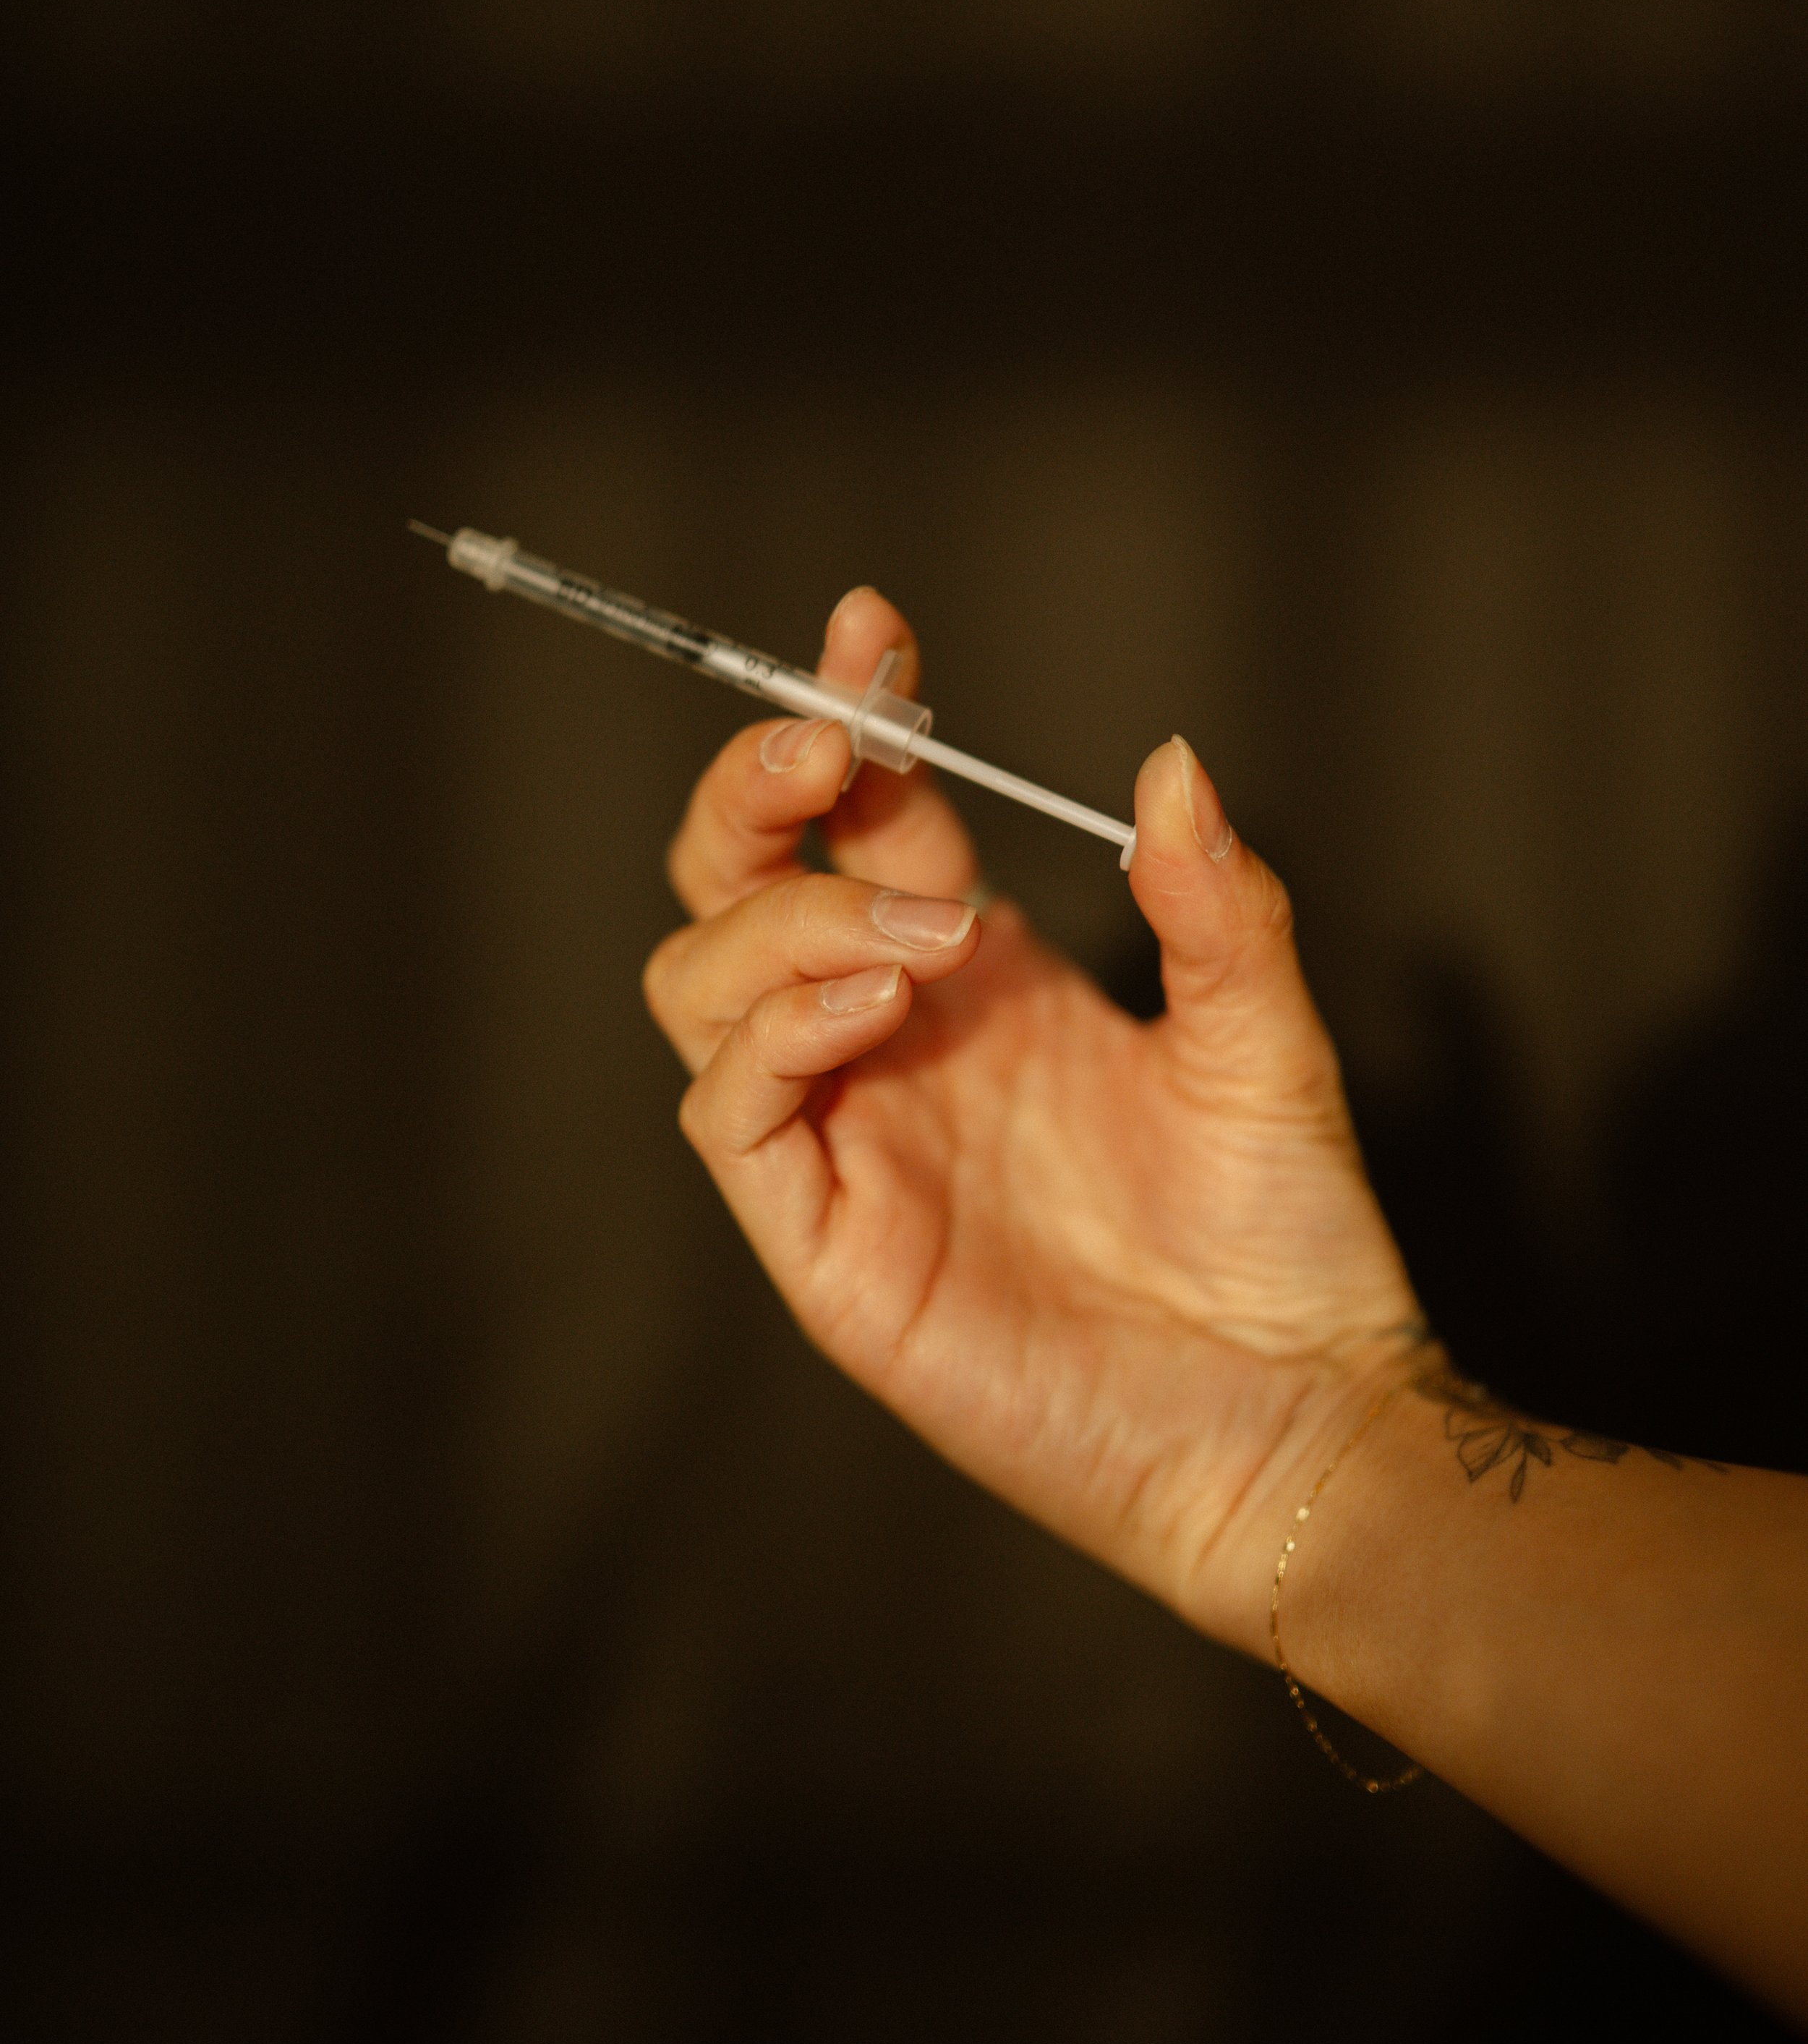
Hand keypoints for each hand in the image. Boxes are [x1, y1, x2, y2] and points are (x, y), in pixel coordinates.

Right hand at [642, 587, 1429, 1653]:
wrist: (1295, 1416)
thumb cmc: (1282, 1234)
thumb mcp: (1263, 1035)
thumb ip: (1213, 900)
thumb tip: (1168, 760)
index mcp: (978, 976)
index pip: (861, 822)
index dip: (846, 719)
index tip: (872, 627)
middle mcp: (890, 1041)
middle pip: (731, 883)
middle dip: (755, 790)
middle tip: (833, 744)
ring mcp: (847, 1141)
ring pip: (700, 985)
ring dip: (783, 918)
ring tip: (922, 932)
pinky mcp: (827, 1247)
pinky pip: (729, 1118)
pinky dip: (772, 1036)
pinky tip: (881, 1004)